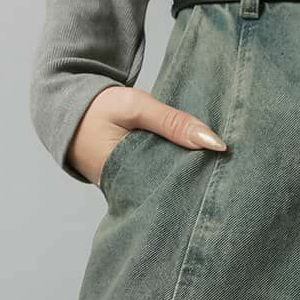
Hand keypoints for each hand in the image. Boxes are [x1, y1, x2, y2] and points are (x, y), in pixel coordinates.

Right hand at [68, 86, 227, 185]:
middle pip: (173, 193)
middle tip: (232, 182)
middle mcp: (129, 192)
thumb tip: (215, 143)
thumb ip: (172, 122)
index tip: (228, 182)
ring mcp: (130, 188)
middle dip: (198, 187)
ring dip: (188, 178)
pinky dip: (175, 171)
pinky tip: (199, 166)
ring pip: (167, 186)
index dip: (199, 188)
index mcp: (126, 181)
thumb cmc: (98, 107)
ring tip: (222, 176)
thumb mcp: (135, 108)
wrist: (67, 106)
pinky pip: (159, 178)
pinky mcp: (132, 180)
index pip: (172, 192)